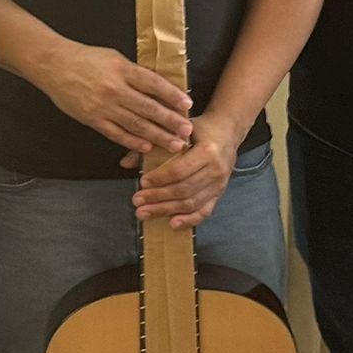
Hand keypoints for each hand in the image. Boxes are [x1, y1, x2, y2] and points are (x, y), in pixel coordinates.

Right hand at [39, 42, 191, 155]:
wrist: (53, 65)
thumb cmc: (85, 59)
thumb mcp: (114, 58)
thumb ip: (134, 73)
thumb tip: (158, 88)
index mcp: (122, 70)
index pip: (153, 84)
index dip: (172, 95)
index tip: (187, 104)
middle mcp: (115, 89)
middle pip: (149, 108)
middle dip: (170, 121)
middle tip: (187, 131)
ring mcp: (103, 106)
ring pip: (136, 124)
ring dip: (158, 136)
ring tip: (174, 144)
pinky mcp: (92, 119)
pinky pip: (116, 133)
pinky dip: (133, 141)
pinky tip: (147, 147)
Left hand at [128, 112, 242, 228]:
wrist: (227, 131)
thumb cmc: (200, 129)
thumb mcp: (178, 130)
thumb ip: (153, 145)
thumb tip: (125, 163)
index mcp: (207, 151)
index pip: (179, 170)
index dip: (159, 179)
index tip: (142, 182)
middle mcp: (216, 170)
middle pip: (184, 189)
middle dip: (158, 197)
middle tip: (137, 201)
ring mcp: (219, 184)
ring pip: (191, 203)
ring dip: (166, 210)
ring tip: (145, 213)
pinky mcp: (219, 193)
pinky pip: (204, 211)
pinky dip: (189, 220)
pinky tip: (172, 224)